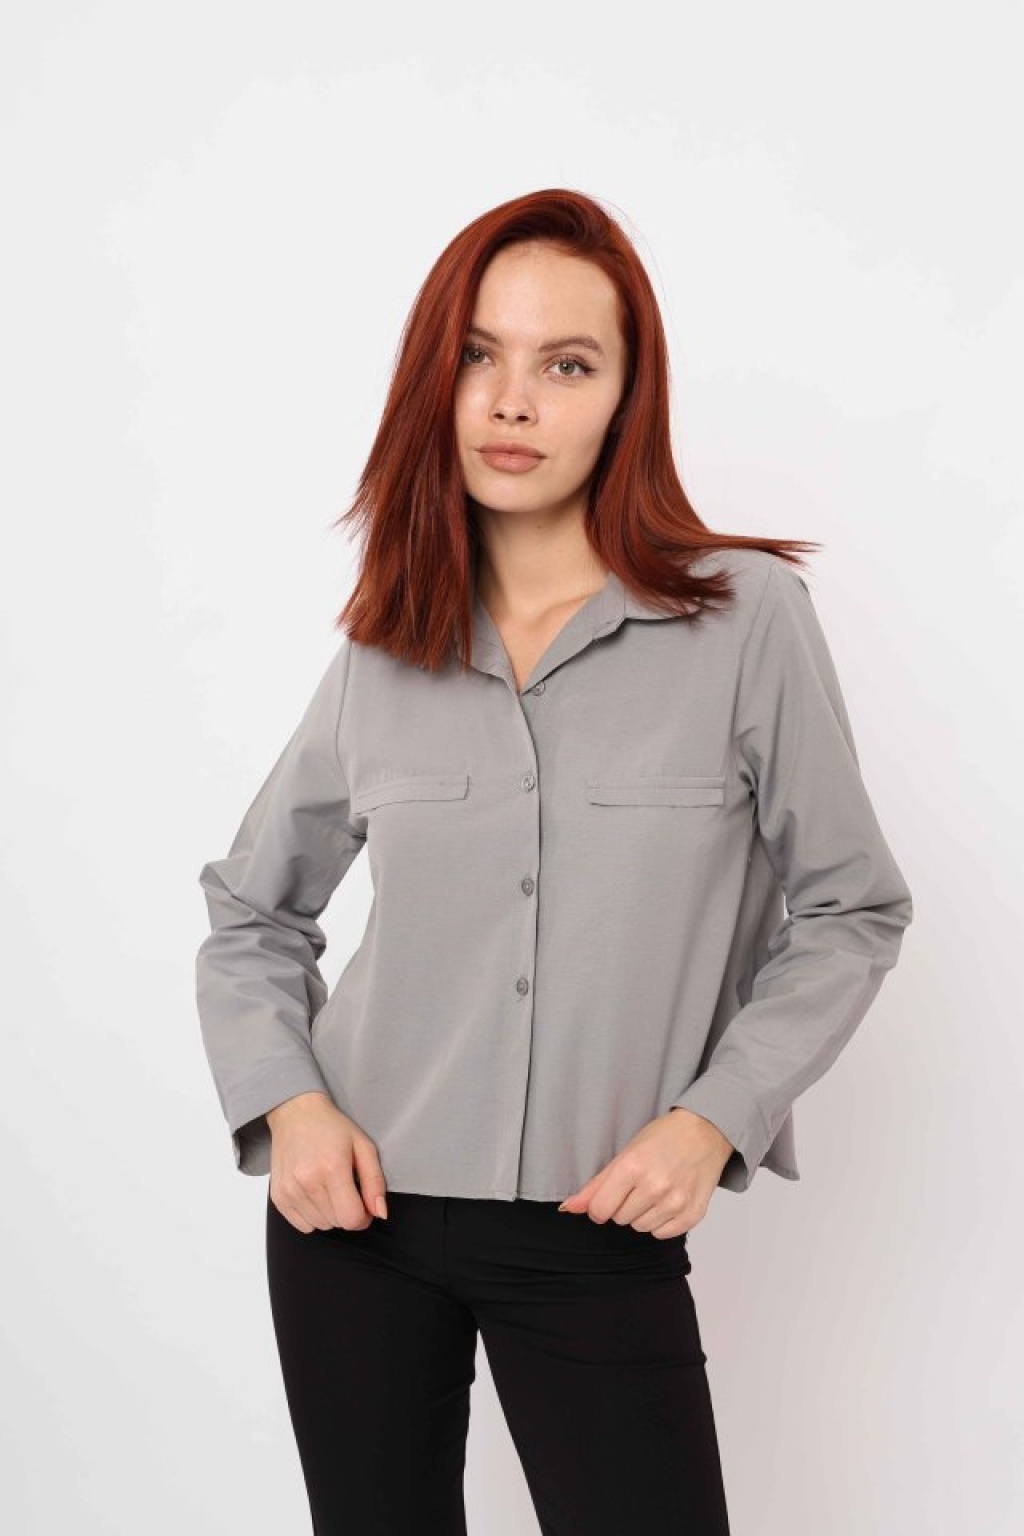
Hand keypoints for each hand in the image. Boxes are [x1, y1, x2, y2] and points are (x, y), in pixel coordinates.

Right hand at [265, 1092, 388, 1233]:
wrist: (295, 1113)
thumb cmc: (332, 1127)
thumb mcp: (363, 1146)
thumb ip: (375, 1182)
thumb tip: (380, 1213)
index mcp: (332, 1168)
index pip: (351, 1218)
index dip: (364, 1216)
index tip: (363, 1203)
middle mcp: (308, 1182)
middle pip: (337, 1223)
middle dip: (347, 1211)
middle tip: (345, 1187)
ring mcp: (290, 1191)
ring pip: (321, 1226)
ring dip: (330, 1214)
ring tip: (328, 1187)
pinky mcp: (278, 1197)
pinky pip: (302, 1225)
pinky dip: (312, 1216)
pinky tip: (314, 1194)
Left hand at [556, 1108, 734, 1238]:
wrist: (706, 1132)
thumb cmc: (664, 1138)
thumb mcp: (626, 1153)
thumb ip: (596, 1185)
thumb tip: (569, 1208)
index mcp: (633, 1167)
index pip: (600, 1210)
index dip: (600, 1205)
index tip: (610, 1195)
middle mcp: (655, 1186)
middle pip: (619, 1219)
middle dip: (624, 1205)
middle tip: (639, 1183)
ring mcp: (676, 1202)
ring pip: (640, 1228)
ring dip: (643, 1214)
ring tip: (655, 1189)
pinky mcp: (693, 1215)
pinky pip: (662, 1234)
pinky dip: (661, 1221)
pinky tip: (668, 1200)